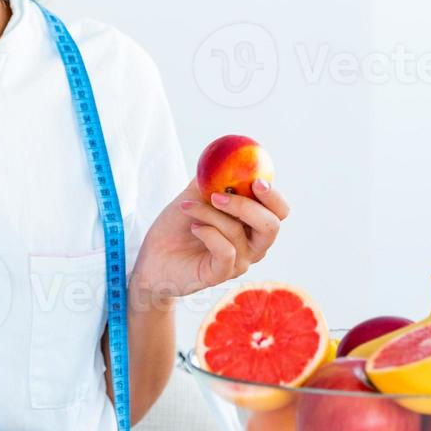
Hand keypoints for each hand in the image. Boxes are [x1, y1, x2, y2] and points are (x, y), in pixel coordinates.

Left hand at [130, 178, 289, 302]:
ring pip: (238, 232)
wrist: (152, 258)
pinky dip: (208, 233)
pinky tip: (193, 228)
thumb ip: (212, 179)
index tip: (256, 181)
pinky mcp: (220, 275)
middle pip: (272, 225)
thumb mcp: (193, 196)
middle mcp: (252, 246)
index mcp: (252, 224)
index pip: (279, 211)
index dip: (273, 196)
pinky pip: (225, 251)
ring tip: (187, 207)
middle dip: (247, 206)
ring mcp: (238, 263)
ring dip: (208, 213)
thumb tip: (224, 155)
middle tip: (219, 195)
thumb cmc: (176, 228)